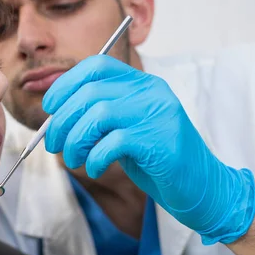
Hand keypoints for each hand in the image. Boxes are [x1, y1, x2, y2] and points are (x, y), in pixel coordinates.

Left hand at [42, 55, 254, 243]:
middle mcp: (151, 92)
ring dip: (75, 141)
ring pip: (97, 115)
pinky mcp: (160, 141)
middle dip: (62, 120)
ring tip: (73, 160)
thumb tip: (55, 118)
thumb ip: (100, 116)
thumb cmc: (158, 160)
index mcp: (143, 84)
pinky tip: (96, 169)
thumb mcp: (127, 128)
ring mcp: (158, 115)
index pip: (97, 65)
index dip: (66, 83)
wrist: (203, 188)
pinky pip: (112, 143)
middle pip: (90, 92)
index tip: (50, 107)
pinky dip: (95, 158)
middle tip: (53, 143)